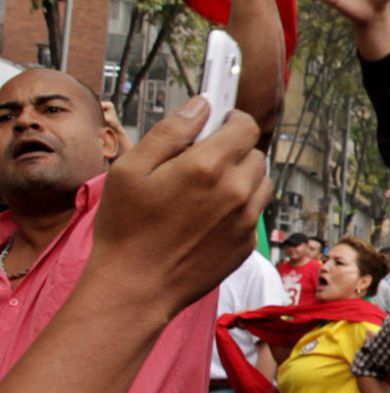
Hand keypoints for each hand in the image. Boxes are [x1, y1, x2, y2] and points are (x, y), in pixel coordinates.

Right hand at [92, 96, 272, 322]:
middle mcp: (236, 191)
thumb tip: (200, 106)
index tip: (218, 122)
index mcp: (209, 167)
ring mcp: (246, 220)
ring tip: (203, 191)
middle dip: (232, 151)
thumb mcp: (131, 169)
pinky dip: (238, 208)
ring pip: (259, 182)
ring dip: (240, 179)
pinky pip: (253, 212)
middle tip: (199, 163)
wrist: (136, 287)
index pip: (246, 125)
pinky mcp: (246, 243)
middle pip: (254, 153)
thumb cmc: (127, 229)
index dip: (232, 120)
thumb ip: (170, 131)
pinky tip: (206, 218)